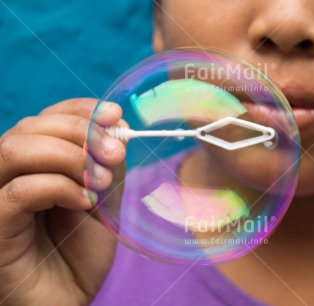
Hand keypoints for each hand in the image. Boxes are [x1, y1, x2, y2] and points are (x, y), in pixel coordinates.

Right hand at [0, 99, 125, 305]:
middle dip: (80, 132)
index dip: (80, 110)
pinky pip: (18, 191)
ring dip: (68, 157)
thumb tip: (117, 127)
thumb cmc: (80, 252)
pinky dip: (58, 187)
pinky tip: (85, 202)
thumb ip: (106, 165)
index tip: (115, 116)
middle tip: (116, 153)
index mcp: (34, 164)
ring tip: (100, 181)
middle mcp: (8, 175)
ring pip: (14, 150)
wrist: (66, 300)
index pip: (46, 118)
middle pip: (29, 128)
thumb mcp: (104, 200)